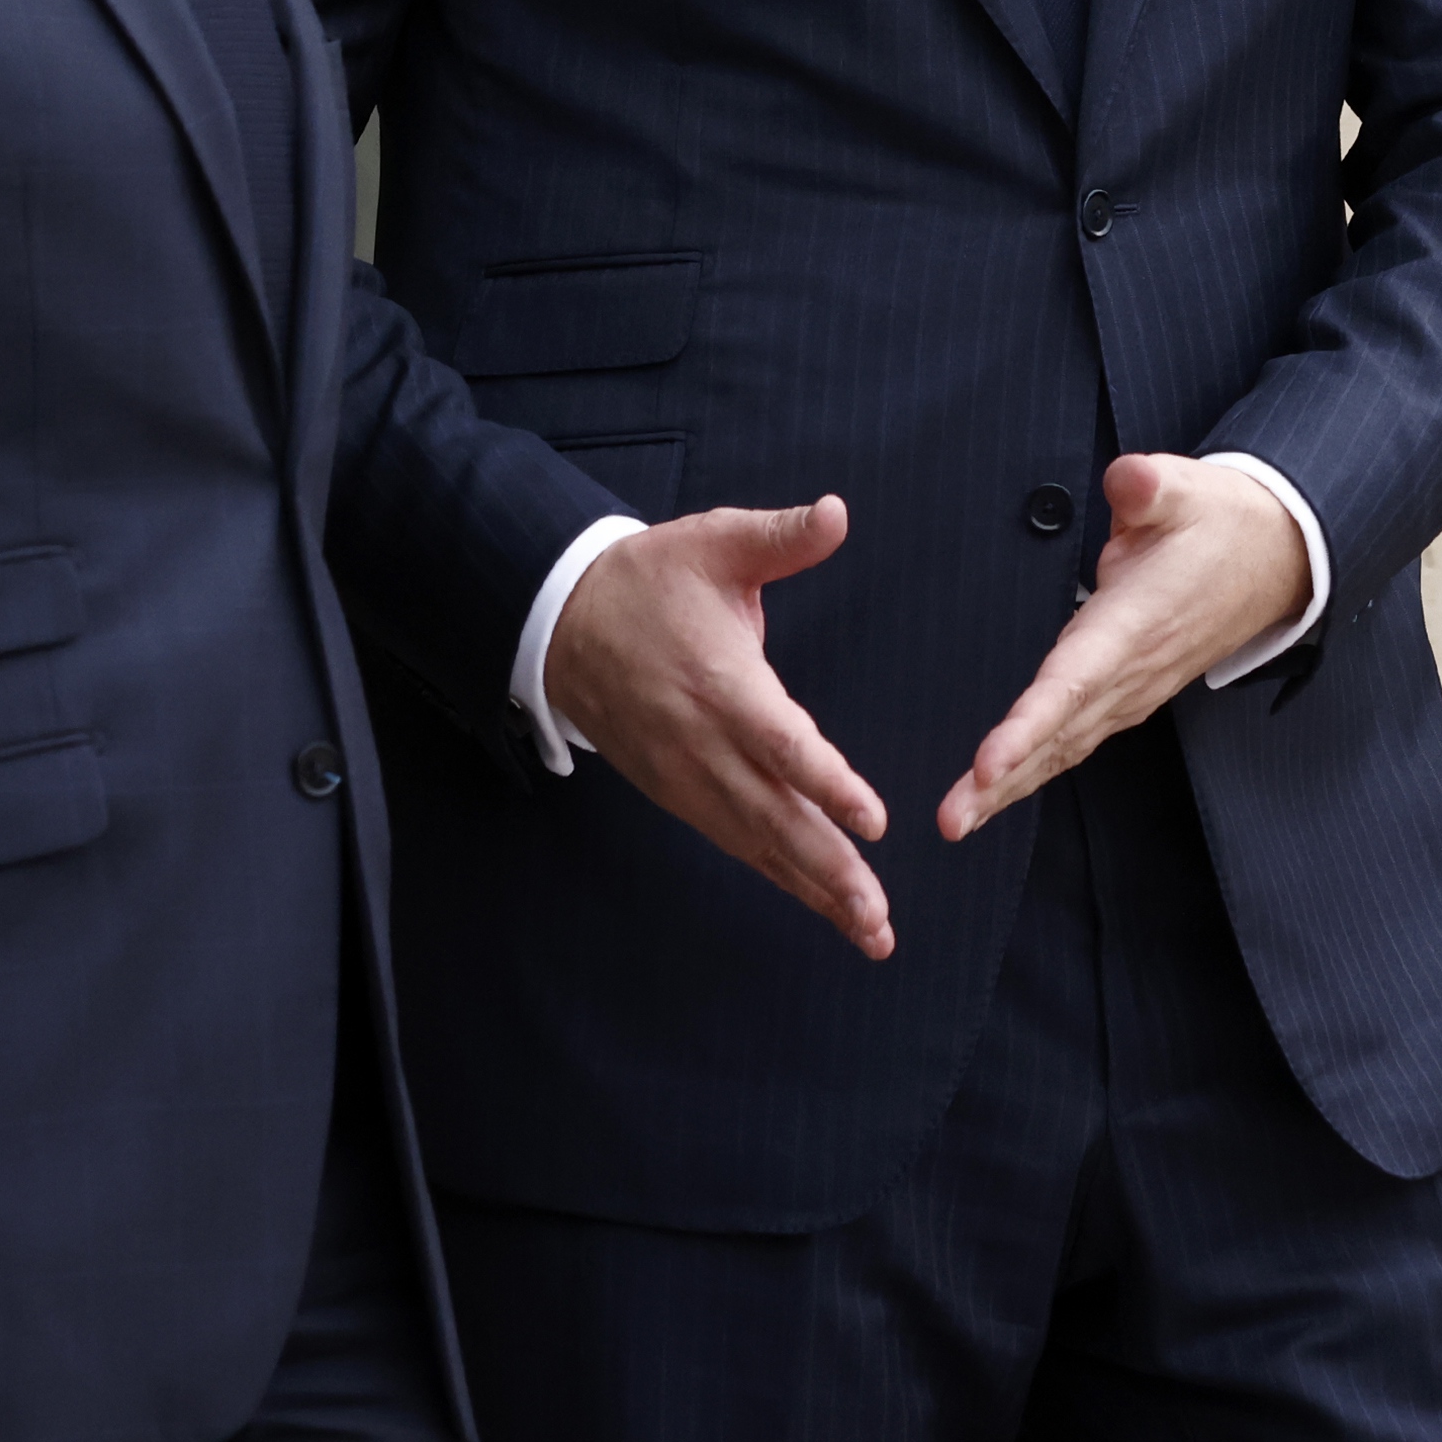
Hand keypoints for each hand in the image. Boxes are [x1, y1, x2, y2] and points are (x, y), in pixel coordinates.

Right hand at [545, 497, 892, 956]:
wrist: (563, 622)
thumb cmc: (650, 582)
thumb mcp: (713, 543)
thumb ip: (779, 537)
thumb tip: (836, 512)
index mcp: (721, 684)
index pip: (781, 743)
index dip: (827, 784)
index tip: (873, 822)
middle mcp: (704, 743)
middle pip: (774, 817)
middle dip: (830, 869)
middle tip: (878, 917)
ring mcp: (687, 776)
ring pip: (757, 842)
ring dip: (813, 887)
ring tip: (868, 929)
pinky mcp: (677, 791)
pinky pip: (735, 841)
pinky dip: (778, 873)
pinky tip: (819, 899)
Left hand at [939, 455, 1310, 840]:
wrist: (1276, 557)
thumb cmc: (1221, 523)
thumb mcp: (1188, 490)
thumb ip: (1151, 486)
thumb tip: (1129, 481)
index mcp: (1133, 624)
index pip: (1072, 683)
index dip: (1028, 726)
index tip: (986, 763)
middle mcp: (1130, 670)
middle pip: (1058, 735)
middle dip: (1002, 781)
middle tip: (949, 821)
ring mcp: (1132, 690)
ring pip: (1064, 748)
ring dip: (1011, 787)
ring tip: (957, 821)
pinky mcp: (1129, 693)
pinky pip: (1074, 740)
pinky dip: (1035, 771)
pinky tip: (1000, 791)